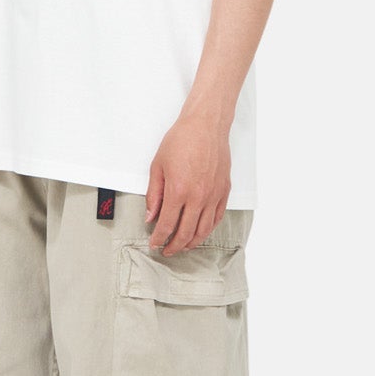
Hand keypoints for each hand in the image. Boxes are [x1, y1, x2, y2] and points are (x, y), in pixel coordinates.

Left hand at [145, 115, 230, 253]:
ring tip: (183, 245)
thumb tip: (150, 216)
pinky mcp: (224, 191)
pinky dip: (208, 229)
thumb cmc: (181, 140)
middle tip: (167, 250)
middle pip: (186, 232)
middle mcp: (198, 197)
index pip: (167, 225)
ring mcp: (213, 195)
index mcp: (178, 191)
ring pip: (204, 230)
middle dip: (174, 246)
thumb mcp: (157, 166)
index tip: (154, 243)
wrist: (206, 126)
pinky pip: (217, 218)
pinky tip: (200, 232)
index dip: (159, 238)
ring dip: (192, 242)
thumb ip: (153, 195)